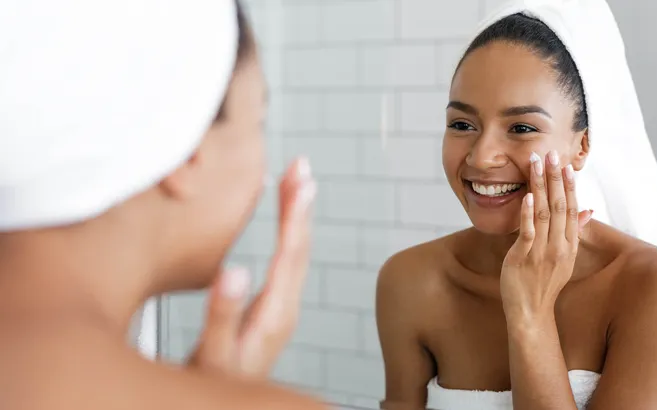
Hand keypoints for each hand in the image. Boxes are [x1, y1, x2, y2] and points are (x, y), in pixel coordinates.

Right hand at [188, 157, 315, 377]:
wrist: (227, 405)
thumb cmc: (215, 385)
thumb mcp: (213, 355)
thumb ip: (223, 315)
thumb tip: (236, 269)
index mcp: (274, 313)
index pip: (290, 254)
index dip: (295, 214)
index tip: (300, 179)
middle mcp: (284, 307)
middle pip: (299, 246)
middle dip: (300, 203)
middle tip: (302, 166)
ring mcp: (281, 307)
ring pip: (295, 253)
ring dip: (297, 214)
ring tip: (296, 181)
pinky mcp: (272, 308)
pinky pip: (286, 261)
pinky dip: (287, 232)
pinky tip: (284, 220)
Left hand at [500, 151, 591, 321]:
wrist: (531, 313)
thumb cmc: (543, 283)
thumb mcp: (564, 257)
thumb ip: (573, 232)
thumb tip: (588, 209)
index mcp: (569, 244)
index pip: (572, 208)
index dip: (569, 185)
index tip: (566, 164)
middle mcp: (559, 246)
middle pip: (560, 205)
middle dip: (555, 178)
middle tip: (552, 154)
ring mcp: (542, 252)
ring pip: (544, 213)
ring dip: (541, 186)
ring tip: (537, 164)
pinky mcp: (524, 258)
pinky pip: (528, 232)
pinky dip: (528, 213)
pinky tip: (528, 196)